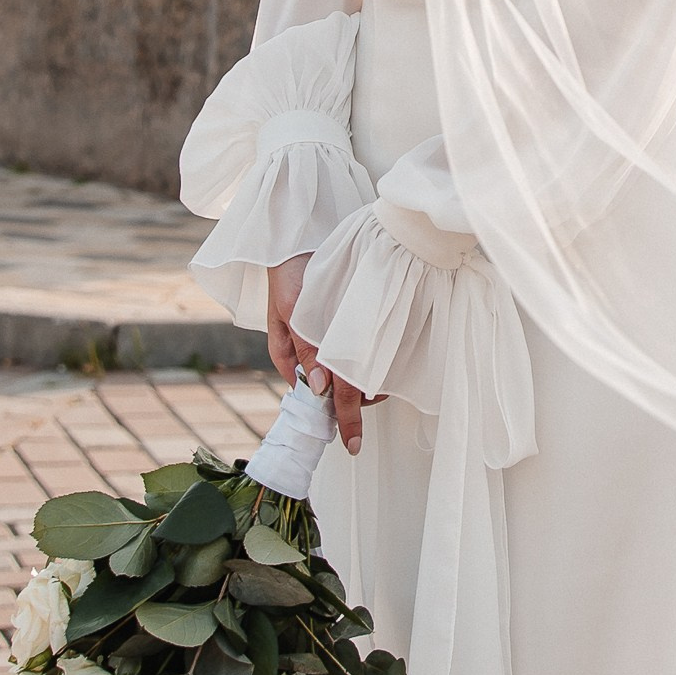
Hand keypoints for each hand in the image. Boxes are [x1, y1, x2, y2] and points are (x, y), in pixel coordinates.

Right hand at [266, 255, 371, 455]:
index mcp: (289, 356)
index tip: (353, 436)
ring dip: (366, 380)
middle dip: (355, 399)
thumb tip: (322, 390)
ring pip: (346, 372)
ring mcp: (323, 342)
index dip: (338, 414)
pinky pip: (354, 351)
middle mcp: (307, 354)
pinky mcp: (339, 328)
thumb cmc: (289, 274)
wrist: (297, 238)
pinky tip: (385, 360)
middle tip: (381, 398)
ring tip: (386, 382)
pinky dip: (370, 359)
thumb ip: (306, 349)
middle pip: (334, 388)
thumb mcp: (293, 311)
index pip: (315, 396)